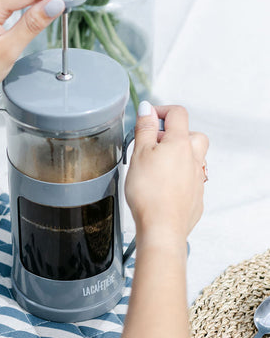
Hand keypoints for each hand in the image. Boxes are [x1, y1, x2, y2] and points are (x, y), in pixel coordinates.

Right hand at [125, 103, 208, 246]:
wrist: (162, 227)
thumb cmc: (149, 192)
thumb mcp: (140, 153)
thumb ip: (145, 129)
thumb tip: (148, 109)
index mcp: (180, 143)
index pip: (178, 114)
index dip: (162, 111)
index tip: (148, 117)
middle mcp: (194, 158)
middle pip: (193, 135)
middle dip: (175, 134)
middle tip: (154, 144)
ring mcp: (198, 178)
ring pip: (194, 158)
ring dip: (180, 156)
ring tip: (158, 167)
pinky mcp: (196, 197)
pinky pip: (192, 180)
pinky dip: (180, 178)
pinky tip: (164, 187)